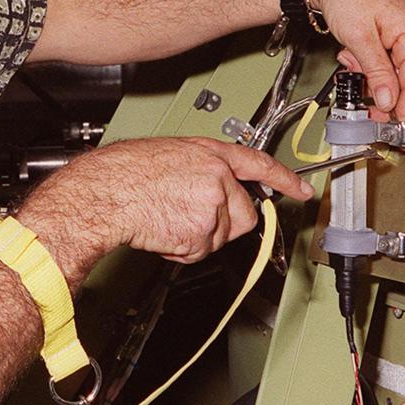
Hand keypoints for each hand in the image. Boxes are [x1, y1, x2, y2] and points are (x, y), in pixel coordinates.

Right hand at [17, 137, 313, 277]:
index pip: (258, 164)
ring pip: (221, 236)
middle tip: (188, 219)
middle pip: (242, 213)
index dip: (283, 178)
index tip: (300, 190)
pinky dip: (182, 250)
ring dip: (196, 238)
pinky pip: (200, 251)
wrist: (105, 192)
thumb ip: (200, 168)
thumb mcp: (168, 155)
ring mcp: (211, 203)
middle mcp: (216, 175)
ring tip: (167, 220)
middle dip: (222, 224)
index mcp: (209, 152)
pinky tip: (162, 232)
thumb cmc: (123, 173)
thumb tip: (214, 185)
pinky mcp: (202, 230)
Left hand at [298, 0, 404, 120]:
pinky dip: (373, 63)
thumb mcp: (358, 37)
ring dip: (375, 75)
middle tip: (366, 105)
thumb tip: (389, 100)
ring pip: (399, 69)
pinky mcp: (398, 29)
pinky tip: (356, 55)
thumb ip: (376, 72)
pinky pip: (391, 57)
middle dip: (385, 91)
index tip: (395, 125)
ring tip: (352, 62)